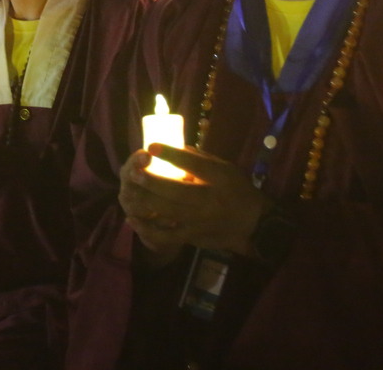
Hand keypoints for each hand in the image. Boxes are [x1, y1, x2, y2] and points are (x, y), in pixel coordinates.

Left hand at [118, 144, 271, 264]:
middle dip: (151, 180)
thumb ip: (200, 159)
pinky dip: (147, 229)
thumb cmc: (238, 190)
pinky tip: (133, 219)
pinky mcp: (192, 237)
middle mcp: (209, 199)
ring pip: (167, 212)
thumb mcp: (225, 168)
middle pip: (175, 190)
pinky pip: (166, 236)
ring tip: (129, 191)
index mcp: (219, 178)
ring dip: (145, 201)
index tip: (152, 146)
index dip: (171, 155)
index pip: (194, 164)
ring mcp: (199, 221)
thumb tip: (173, 148)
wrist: (253, 224)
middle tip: (134, 172)